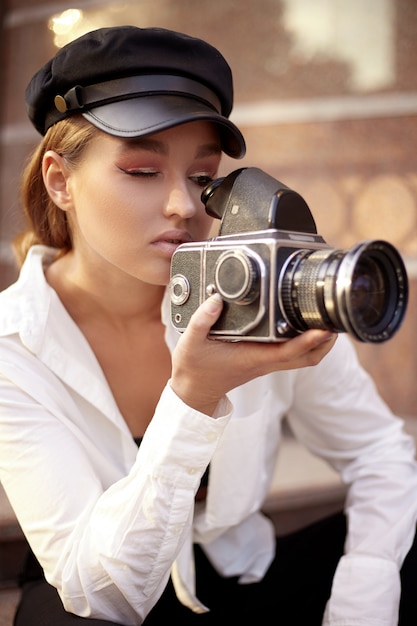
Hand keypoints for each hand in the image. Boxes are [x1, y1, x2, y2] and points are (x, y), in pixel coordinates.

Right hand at [171, 294, 336, 414]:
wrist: (192, 391)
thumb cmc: (194, 368)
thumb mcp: (190, 341)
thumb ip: (201, 320)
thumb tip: (216, 299)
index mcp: (253, 358)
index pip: (290, 352)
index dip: (310, 340)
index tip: (324, 326)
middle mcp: (265, 362)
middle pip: (308, 358)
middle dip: (325, 341)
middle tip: (334, 318)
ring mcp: (266, 363)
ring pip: (304, 358)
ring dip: (319, 342)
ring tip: (325, 318)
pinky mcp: (264, 361)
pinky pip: (293, 354)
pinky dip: (305, 342)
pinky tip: (303, 323)